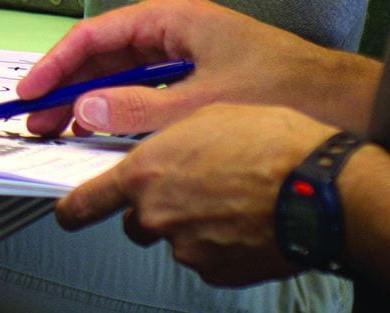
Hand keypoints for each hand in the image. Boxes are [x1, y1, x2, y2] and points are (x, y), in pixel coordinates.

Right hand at [15, 0, 375, 136]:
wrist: (342, 101)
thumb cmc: (282, 90)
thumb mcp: (201, 104)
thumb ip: (138, 110)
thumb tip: (83, 112)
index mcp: (168, 16)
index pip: (92, 36)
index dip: (55, 67)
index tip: (29, 93)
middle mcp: (170, 25)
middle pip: (101, 54)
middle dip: (66, 88)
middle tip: (37, 121)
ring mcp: (182, 46)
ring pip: (119, 71)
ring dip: (89, 100)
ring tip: (61, 129)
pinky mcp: (194, 69)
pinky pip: (143, 84)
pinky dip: (119, 106)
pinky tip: (104, 130)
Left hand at [56, 103, 331, 286]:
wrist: (323, 190)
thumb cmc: (272, 145)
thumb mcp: (202, 116)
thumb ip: (162, 140)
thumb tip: (155, 154)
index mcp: (145, 175)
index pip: (86, 202)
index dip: (72, 209)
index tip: (66, 212)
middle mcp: (158, 216)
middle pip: (137, 220)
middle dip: (154, 208)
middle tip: (193, 187)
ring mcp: (189, 249)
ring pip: (175, 238)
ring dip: (192, 225)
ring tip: (231, 199)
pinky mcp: (220, 272)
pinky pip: (208, 258)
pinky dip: (220, 244)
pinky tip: (246, 221)